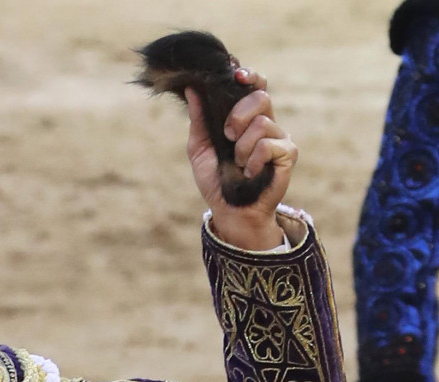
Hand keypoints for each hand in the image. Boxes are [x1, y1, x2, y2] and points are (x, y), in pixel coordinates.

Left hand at [186, 68, 296, 249]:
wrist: (229, 208)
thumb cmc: (215, 177)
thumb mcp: (199, 146)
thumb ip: (198, 118)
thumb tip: (190, 88)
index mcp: (245, 116)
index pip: (254, 85)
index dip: (249, 75)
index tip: (237, 75)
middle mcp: (265, 122)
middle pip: (260, 96)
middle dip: (238, 114)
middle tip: (227, 135)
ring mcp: (279, 136)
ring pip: (262, 122)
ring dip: (241, 146)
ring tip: (237, 162)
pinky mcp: (288, 153)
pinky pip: (268, 145)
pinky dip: (252, 160)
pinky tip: (249, 172)